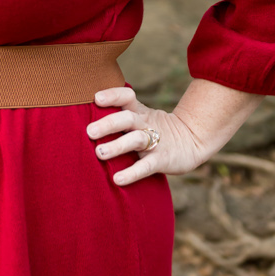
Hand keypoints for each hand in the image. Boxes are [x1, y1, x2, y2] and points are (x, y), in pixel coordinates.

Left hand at [87, 85, 212, 184]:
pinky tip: (117, 179)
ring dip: (117, 146)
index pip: (127, 97)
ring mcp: (155, 142)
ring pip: (136, 140)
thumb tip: (81, 118)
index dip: (113, 95)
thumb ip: (119, 116)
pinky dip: (132, 173)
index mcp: (139, 112)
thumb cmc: (156, 129)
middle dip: (108, 124)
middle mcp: (145, 124)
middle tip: (89, 131)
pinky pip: (146, 166)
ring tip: (99, 153)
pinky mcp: (162, 160)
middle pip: (127, 118)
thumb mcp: (141, 117)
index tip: (96, 98)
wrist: (193, 141)